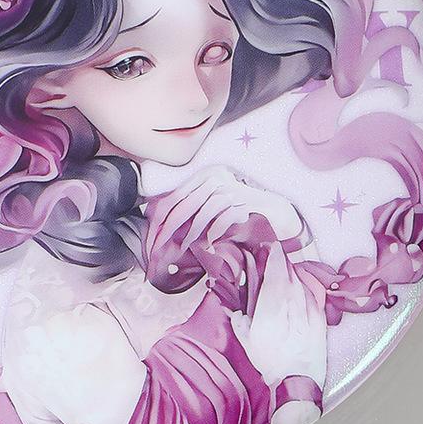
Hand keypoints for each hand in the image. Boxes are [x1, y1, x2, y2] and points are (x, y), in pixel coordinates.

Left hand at [149, 166, 304, 251]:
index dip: (159, 218)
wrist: (270, 207)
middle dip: (168, 229)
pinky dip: (212, 234)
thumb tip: (162, 225)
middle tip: (158, 247)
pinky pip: (221, 220)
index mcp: (202, 175)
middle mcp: (213, 178)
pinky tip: (207, 245)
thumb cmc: (236, 208)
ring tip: (182, 248)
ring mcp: (228, 189)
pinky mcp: (242, 202)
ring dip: (190, 235)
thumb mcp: (211, 204)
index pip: (173, 197)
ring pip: (201, 214)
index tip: (152, 236)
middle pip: (183, 206)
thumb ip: (191, 208)